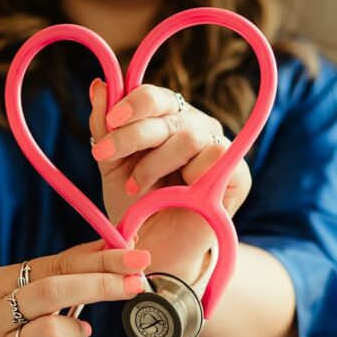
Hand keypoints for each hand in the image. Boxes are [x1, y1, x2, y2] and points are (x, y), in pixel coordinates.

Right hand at [0, 240, 150, 336]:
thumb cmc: (6, 314)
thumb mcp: (22, 284)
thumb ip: (66, 266)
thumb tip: (118, 246)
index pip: (52, 266)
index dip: (98, 260)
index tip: (134, 257)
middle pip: (50, 293)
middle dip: (100, 285)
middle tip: (135, 282)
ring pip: (53, 333)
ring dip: (79, 328)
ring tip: (78, 330)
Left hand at [87, 80, 252, 282]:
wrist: (153, 251)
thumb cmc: (135, 207)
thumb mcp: (112, 166)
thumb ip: (104, 127)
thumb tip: (99, 85)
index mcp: (168, 119)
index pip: (155, 96)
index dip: (132, 103)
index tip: (109, 122)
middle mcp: (195, 127)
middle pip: (168, 112)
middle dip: (132, 134)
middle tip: (105, 155)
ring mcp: (218, 148)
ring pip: (188, 136)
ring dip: (155, 163)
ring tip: (136, 188)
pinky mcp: (238, 175)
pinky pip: (216, 156)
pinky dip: (188, 175)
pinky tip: (173, 194)